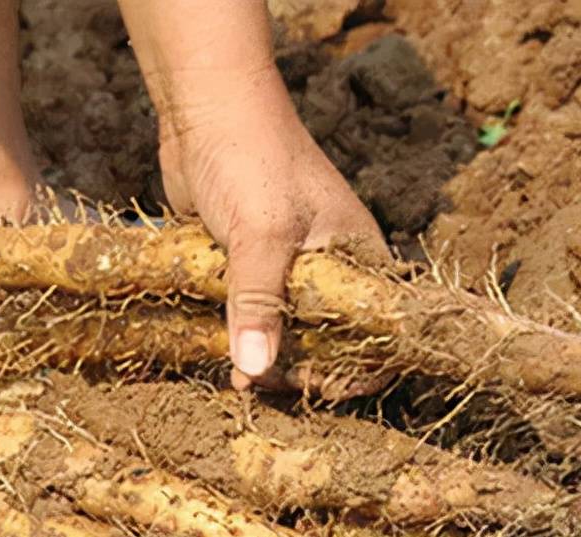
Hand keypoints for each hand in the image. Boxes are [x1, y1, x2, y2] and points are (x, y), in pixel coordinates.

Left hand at [160, 76, 386, 386]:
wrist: (203, 108)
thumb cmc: (250, 158)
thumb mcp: (261, 236)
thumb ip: (260, 305)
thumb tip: (253, 374)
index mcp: (358, 260)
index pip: (377, 335)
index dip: (353, 370)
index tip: (311, 385)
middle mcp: (330, 271)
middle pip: (328, 347)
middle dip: (298, 371)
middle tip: (259, 382)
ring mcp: (289, 272)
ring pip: (284, 337)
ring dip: (261, 360)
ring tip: (235, 375)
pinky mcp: (250, 272)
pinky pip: (249, 320)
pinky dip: (236, 339)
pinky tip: (216, 356)